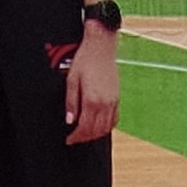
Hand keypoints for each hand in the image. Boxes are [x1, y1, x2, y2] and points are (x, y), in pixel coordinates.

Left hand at [65, 27, 119, 141]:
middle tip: (76, 137)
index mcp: (92, 101)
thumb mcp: (72, 80)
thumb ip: (71, 102)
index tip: (69, 139)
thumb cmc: (86, 59)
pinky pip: (114, 120)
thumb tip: (70, 120)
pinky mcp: (117, 99)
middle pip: (95, 131)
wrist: (101, 47)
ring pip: (106, 129)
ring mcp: (112, 102)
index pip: (84, 128)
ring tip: (86, 133)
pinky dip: (106, 127)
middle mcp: (104, 104)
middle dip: (84, 138)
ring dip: (95, 134)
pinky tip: (99, 126)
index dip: (76, 137)